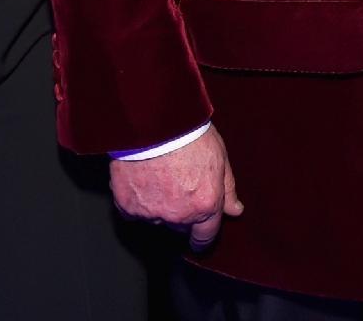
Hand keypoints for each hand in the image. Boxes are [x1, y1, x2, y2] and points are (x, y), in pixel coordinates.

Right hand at [110, 127, 244, 250]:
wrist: (153, 122)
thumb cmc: (189, 134)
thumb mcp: (219, 157)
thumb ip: (227, 189)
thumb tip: (234, 210)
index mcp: (205, 205)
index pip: (205, 236)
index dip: (202, 238)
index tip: (199, 240)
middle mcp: (179, 215)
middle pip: (180, 227)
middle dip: (182, 214)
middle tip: (178, 187)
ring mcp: (151, 213)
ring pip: (156, 219)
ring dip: (159, 205)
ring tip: (159, 176)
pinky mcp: (128, 206)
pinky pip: (133, 212)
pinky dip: (137, 200)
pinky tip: (141, 179)